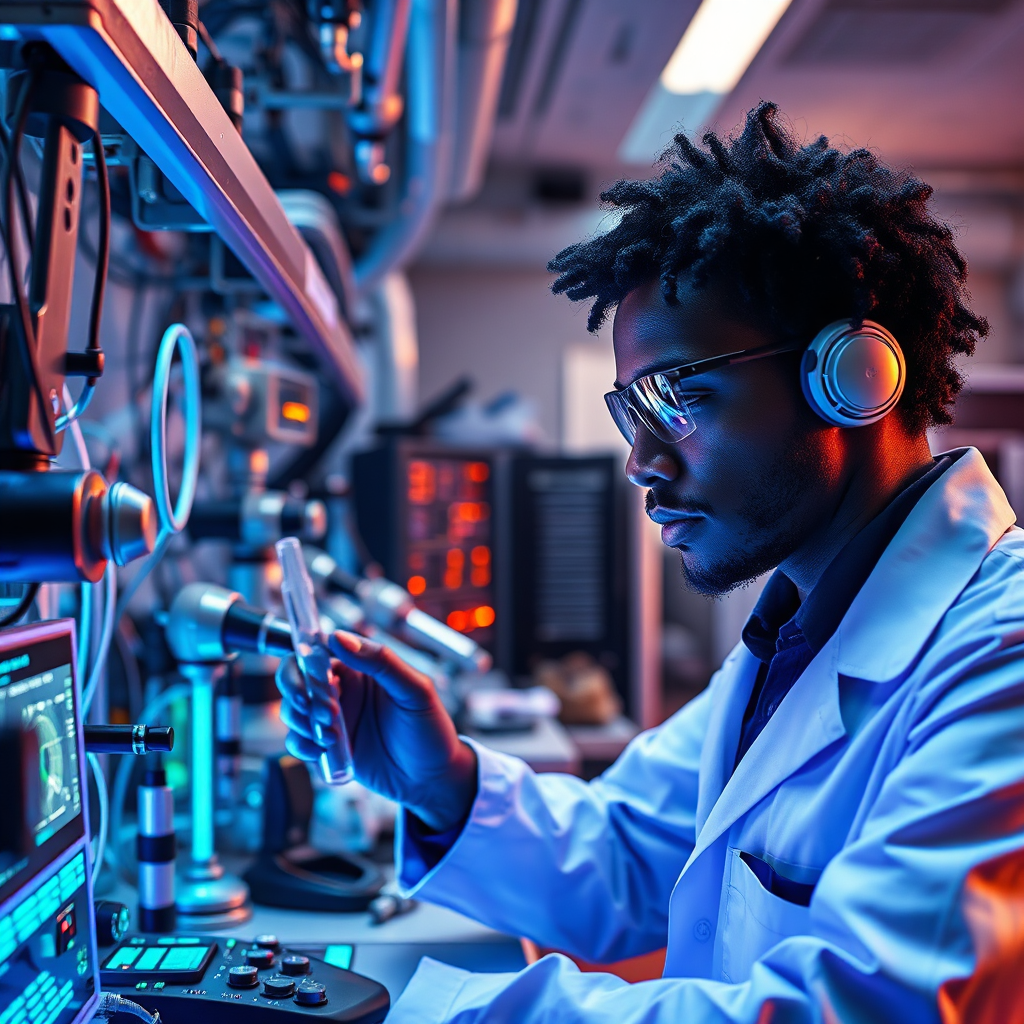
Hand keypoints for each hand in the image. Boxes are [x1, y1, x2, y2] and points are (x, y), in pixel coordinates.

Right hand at [276, 631, 477, 832]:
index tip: (311, 680)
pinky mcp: (327, 748)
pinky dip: (302, 746)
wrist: (433, 780)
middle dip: (296, 693)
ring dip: (302, 722)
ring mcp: (331, 720)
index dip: (303, 661)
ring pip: (293, 710)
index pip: (318, 650)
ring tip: (332, 737)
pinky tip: (323, 752)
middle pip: (295, 678)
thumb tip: (339, 637)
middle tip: (321, 713)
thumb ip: (380, 661)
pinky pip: (299, 742)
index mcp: (359, 668)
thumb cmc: (430, 729)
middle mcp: (341, 690)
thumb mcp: (414, 690)